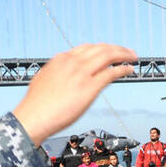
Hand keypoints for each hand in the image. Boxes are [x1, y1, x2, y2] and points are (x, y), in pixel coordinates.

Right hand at [11, 43, 135, 146]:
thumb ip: (56, 72)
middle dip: (116, 48)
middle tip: (127, 52)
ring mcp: (82, 74)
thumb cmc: (35, 105)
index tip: (108, 53)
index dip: (101, 49)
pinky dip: (123, 69)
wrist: (32, 118)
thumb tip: (62, 74)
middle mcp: (73, 62)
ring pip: (109, 56)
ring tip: (133, 57)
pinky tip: (129, 70)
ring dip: (123, 54)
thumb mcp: (44, 79)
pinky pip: (111, 73)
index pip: (87, 48)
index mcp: (61, 59)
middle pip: (101, 48)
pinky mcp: (90, 88)